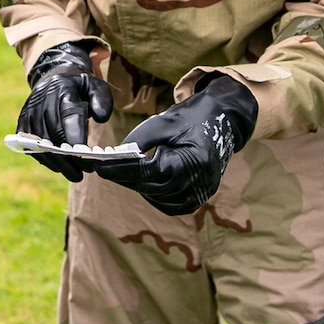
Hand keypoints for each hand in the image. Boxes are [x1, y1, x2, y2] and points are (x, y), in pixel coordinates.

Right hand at [17, 41, 113, 181]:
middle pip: (54, 135)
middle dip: (70, 158)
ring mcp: (29, 112)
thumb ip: (102, 101)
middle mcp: (42, 101)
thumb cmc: (79, 88)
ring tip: (75, 174)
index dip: (78, 142)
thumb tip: (101, 118)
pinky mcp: (22, 122)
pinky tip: (59, 167)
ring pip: (41, 145)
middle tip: (85, 172)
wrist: (53, 77)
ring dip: (58, 163)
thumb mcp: (96, 87)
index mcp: (63, 90)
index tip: (90, 160)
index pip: (69, 118)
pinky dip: (45, 160)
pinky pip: (31, 147)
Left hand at [94, 75, 257, 215]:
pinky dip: (154, 196)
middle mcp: (199, 181)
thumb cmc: (191, 118)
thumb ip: (139, 141)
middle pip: (151, 187)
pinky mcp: (200, 198)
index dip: (122, 170)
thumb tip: (115, 158)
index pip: (149, 171)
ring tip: (122, 172)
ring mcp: (201, 193)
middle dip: (124, 177)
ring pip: (158, 198)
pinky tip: (144, 183)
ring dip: (138, 187)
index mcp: (193, 160)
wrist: (222, 122)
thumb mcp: (163, 122)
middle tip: (103, 169)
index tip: (100, 167)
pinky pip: (170, 205)